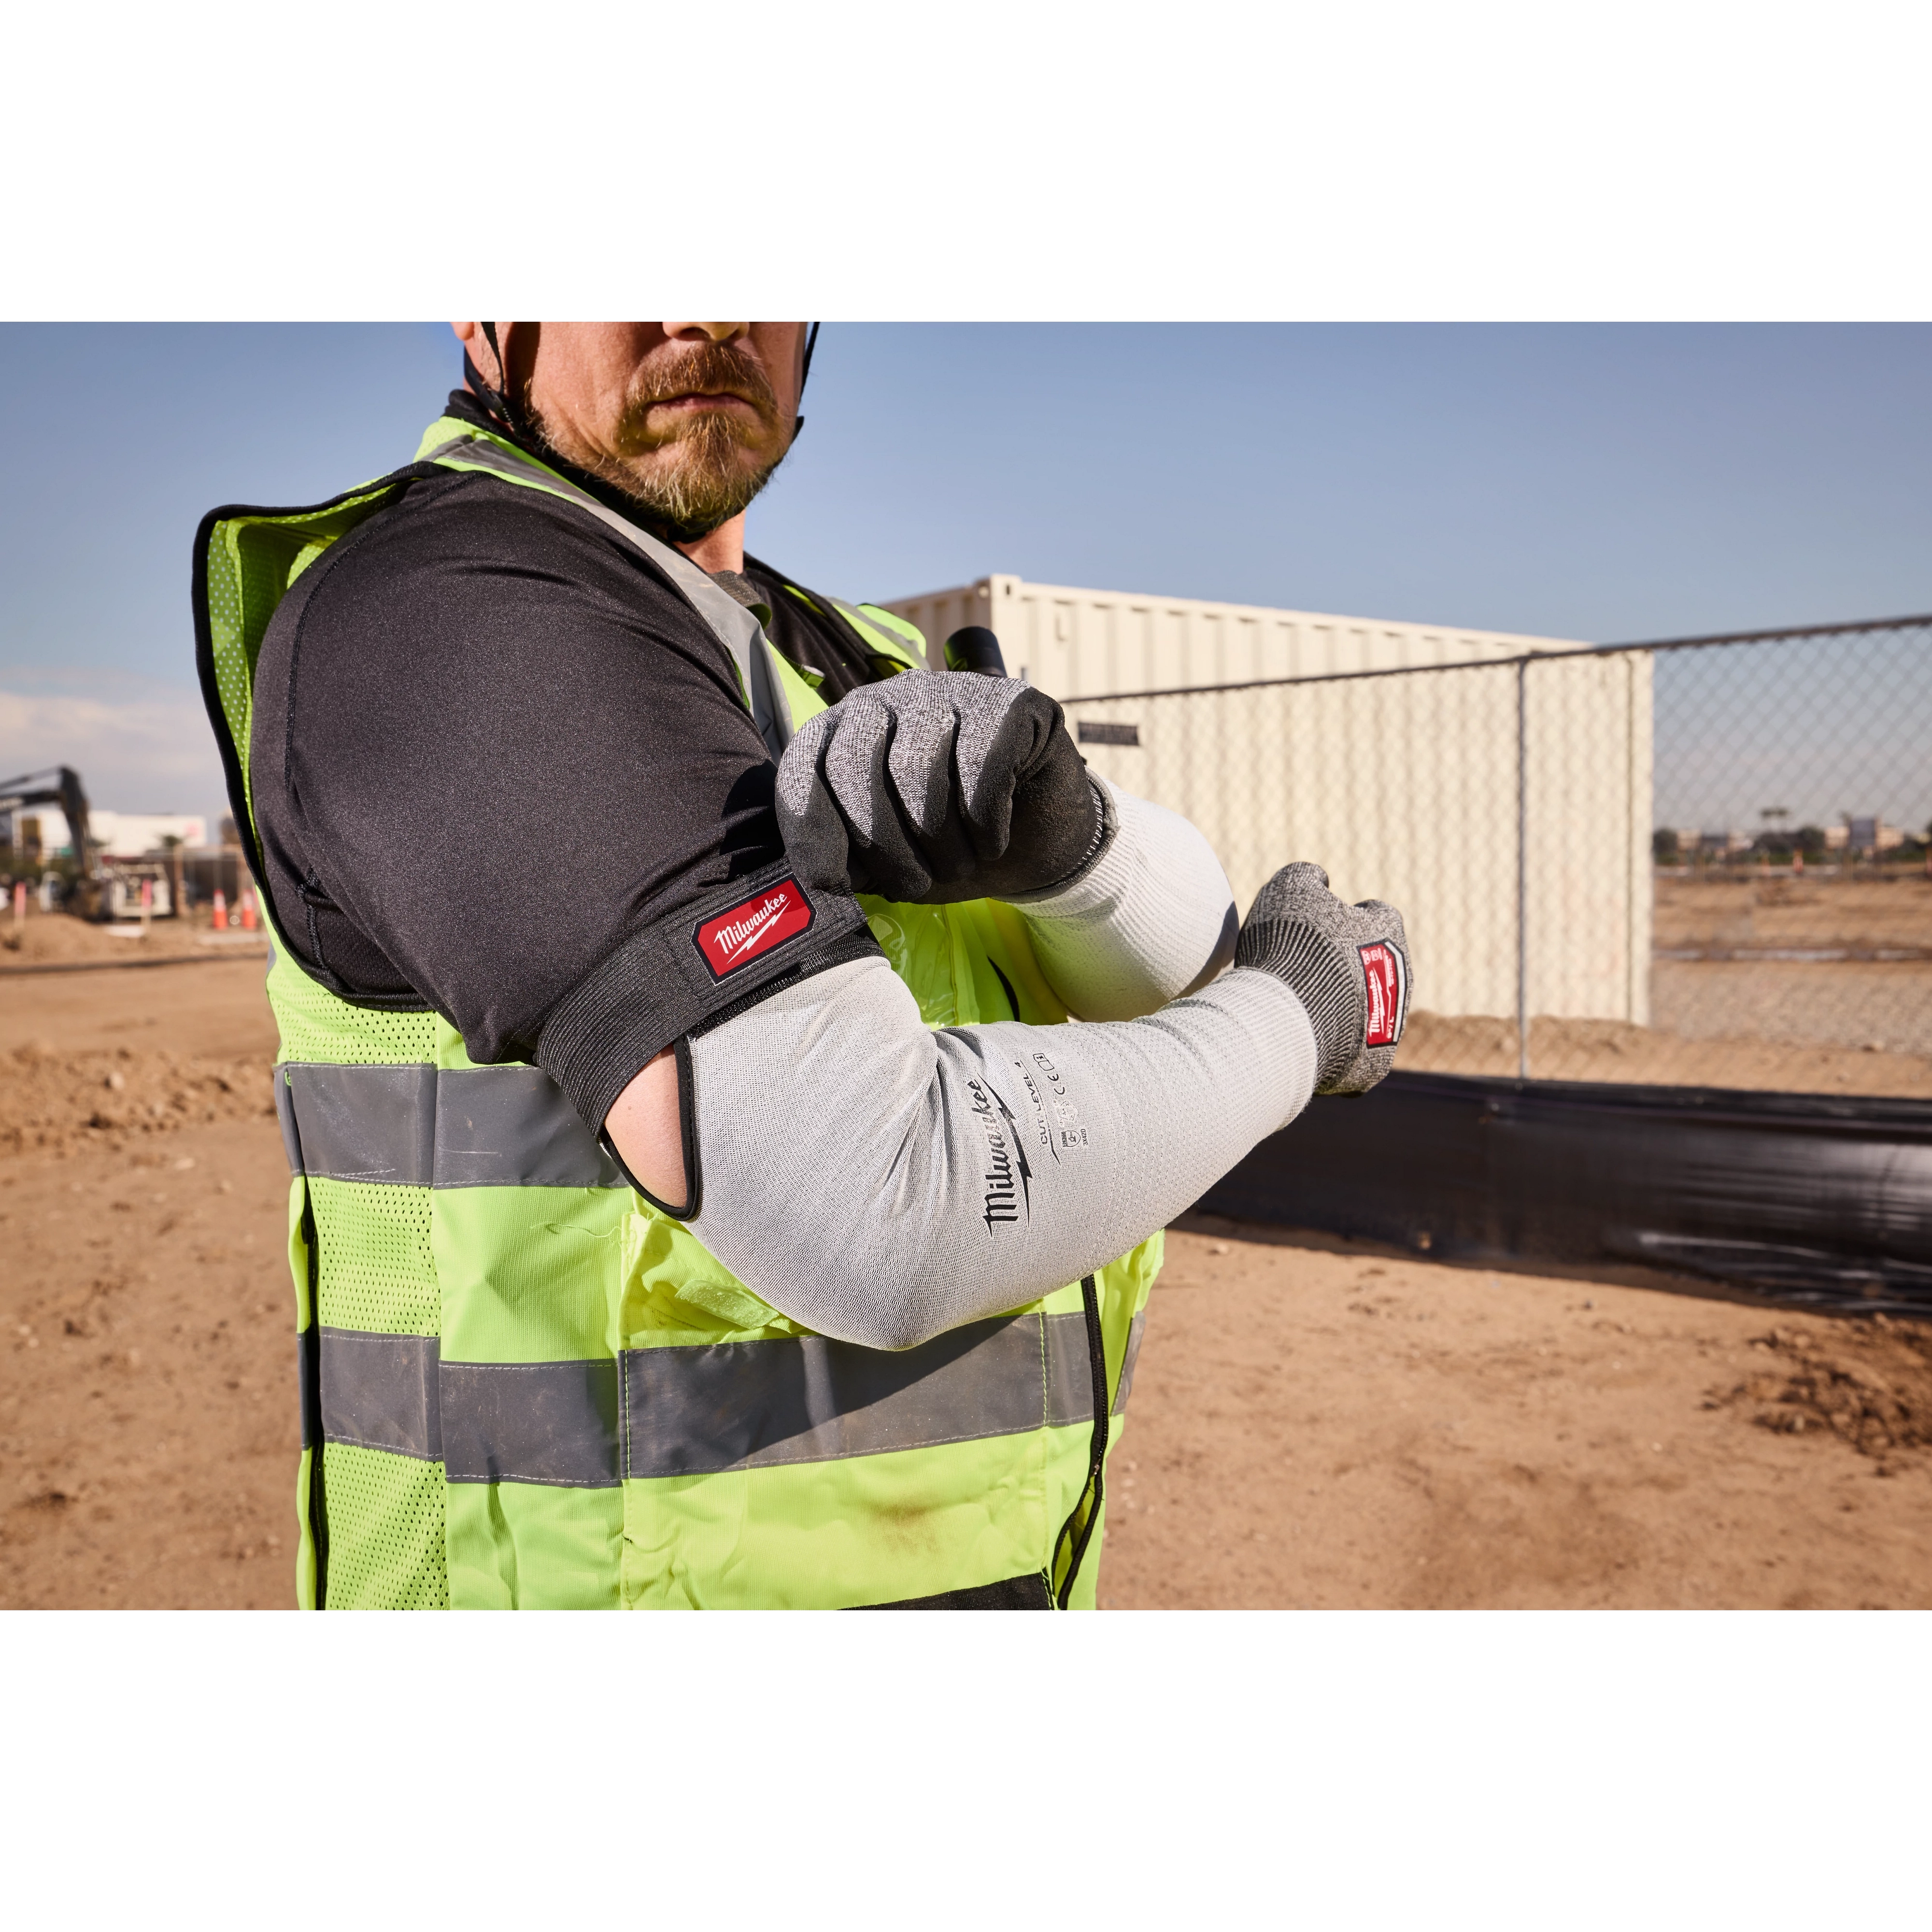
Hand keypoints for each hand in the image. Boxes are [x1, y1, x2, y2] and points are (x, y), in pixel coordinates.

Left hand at [775, 672, 1101, 903]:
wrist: (1038, 839)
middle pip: (854, 766)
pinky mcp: (1006, 702)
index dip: (809, 829)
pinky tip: (992, 839)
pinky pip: (980, 767)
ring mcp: (946, 691)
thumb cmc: (951, 848)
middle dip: (882, 844)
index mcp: (843, 733)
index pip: (803, 766)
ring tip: (957, 863)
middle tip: (912, 882)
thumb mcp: (890, 866)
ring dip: (938, 841)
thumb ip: (849, 864)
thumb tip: (812, 886)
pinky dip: (984, 823)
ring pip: (916, 770)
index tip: (826, 884)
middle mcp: (887, 698)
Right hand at [1235, 862, 1410, 1093]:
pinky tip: (1304, 1041)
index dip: (1351, 916)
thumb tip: (1319, 879)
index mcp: (1388, 932)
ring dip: (1343, 1010)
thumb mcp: (1288, 890)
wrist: (1289, 1018)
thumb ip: (1306, 876)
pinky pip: (1355, 1054)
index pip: (1380, 916)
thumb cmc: (1290, 949)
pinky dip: (1334, 1048)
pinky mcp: (1374, 1066)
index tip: (1324, 922)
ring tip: (1302, 1011)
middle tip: (1308, 971)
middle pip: (1378, 969)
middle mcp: (1401, 980)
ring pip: (1370, 1014)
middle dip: (1349, 968)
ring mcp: (1391, 1027)